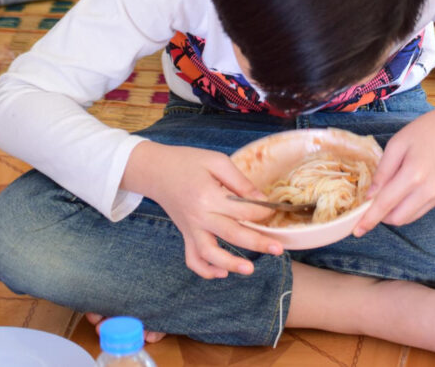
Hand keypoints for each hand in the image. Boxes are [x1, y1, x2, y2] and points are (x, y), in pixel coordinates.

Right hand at [134, 143, 284, 278]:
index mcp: (208, 196)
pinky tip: (222, 272)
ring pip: (210, 255)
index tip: (274, 210)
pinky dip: (206, 270)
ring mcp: (191, 229)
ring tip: (249, 269)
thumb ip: (240, 182)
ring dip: (230, 264)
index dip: (262, 212)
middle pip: (232, 235)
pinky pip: (193, 259)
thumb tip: (262, 200)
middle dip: (258, 243)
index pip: (243, 210)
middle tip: (279, 249)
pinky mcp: (186, 236)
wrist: (156, 170)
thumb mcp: (217, 161)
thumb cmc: (188, 162)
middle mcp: (199, 217)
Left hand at [352, 110, 434, 236]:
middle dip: (380, 216)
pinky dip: (406, 208)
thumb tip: (370, 196)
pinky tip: (401, 192)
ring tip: (386, 194)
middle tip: (371, 202)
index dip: (369, 219)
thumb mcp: (398, 143)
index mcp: (413, 175)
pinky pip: (419, 211)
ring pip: (408, 218)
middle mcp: (427, 191)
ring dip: (393, 213)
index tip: (357, 230)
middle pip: (397, 218)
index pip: (386, 204)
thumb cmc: (427, 130)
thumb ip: (383, 171)